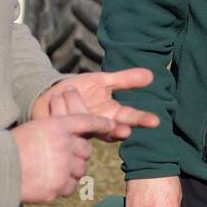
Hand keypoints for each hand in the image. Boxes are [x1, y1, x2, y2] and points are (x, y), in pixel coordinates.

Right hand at [13, 111, 115, 203]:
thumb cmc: (11, 148)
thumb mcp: (35, 129)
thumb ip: (56, 133)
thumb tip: (75, 144)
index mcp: (57, 125)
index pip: (86, 121)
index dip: (101, 123)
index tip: (113, 126)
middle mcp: (64, 144)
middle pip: (85, 151)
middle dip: (78, 155)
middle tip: (63, 159)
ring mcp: (62, 167)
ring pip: (80, 170)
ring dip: (72, 171)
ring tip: (52, 171)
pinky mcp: (57, 186)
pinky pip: (71, 187)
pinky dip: (64, 186)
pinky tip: (49, 183)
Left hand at [31, 68, 159, 138]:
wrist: (52, 97)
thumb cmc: (81, 91)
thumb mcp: (103, 81)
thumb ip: (126, 80)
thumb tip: (151, 74)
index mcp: (110, 115)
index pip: (130, 118)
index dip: (141, 120)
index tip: (154, 121)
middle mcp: (97, 125)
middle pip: (112, 130)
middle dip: (120, 131)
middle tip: (128, 132)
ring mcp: (80, 129)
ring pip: (86, 125)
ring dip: (82, 111)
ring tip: (76, 97)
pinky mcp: (61, 130)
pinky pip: (63, 122)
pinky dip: (62, 110)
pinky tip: (59, 101)